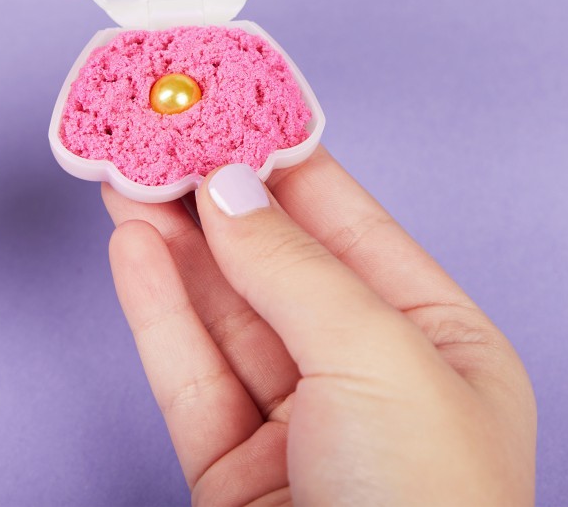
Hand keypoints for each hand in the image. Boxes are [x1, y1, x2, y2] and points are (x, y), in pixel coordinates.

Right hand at [104, 148, 536, 505]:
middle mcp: (370, 380)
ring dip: (173, 240)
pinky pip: (189, 372)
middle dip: (216, 193)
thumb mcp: (380, 360)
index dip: (289, 157)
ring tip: (126, 169)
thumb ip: (297, 269)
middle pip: (278, 263)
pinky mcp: (232, 474)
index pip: (354, 225)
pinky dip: (157, 308)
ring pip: (224, 313)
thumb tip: (231, 189)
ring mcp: (298, 430)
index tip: (235, 99)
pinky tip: (131, 247)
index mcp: (441, 345)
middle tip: (161, 127)